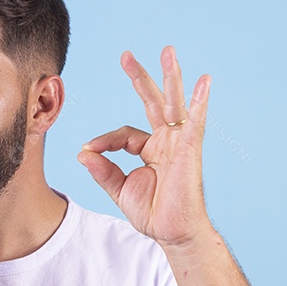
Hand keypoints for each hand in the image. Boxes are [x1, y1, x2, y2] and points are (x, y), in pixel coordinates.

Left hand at [78, 46, 214, 249]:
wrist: (173, 233)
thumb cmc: (153, 212)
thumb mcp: (120, 189)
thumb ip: (103, 171)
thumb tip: (83, 153)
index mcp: (150, 149)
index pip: (124, 133)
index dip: (105, 140)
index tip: (90, 150)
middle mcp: (166, 141)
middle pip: (153, 102)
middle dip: (140, 78)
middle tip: (125, 55)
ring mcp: (179, 143)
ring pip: (174, 104)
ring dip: (170, 77)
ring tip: (167, 52)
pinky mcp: (190, 150)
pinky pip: (195, 122)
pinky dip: (199, 102)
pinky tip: (203, 82)